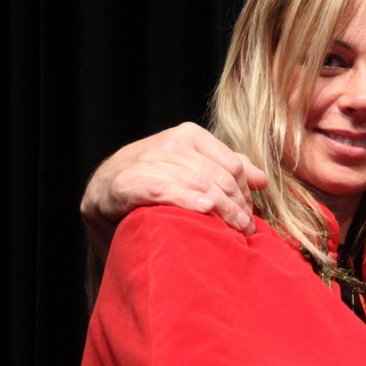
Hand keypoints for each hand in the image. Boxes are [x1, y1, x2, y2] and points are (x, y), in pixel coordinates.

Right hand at [80, 122, 267, 260]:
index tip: (251, 216)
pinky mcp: (124, 183)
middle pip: (217, 174)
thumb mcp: (192, 174)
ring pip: (195, 181)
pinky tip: (203, 211)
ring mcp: (144, 160)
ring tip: (233, 229)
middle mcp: (168, 143)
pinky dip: (184, 199)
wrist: (103, 199)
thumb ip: (226, 171)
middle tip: (245, 228)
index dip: (245, 192)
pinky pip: (162, 189)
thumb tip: (262, 179)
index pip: (231, 164)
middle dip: (236, 204)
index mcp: (188, 136)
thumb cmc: (155, 188)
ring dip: (219, 208)